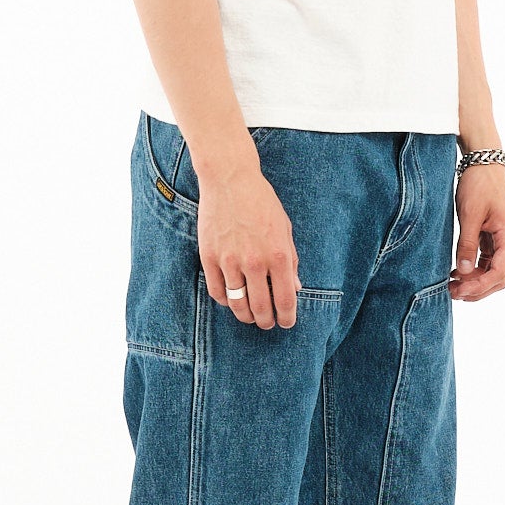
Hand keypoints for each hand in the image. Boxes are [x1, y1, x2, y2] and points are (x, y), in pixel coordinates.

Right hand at [197, 156, 300, 327]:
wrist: (230, 180)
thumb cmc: (261, 202)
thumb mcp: (285, 229)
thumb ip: (291, 260)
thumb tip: (296, 287)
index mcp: (278, 255)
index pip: (285, 299)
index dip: (287, 317)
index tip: (286, 322)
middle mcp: (254, 261)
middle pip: (261, 307)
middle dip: (266, 321)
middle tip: (268, 323)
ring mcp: (230, 261)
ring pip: (237, 304)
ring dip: (246, 316)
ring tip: (250, 317)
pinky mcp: (209, 257)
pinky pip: (217, 291)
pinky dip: (225, 301)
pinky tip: (232, 300)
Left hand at [449, 164, 504, 301]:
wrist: (484, 164)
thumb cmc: (479, 185)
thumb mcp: (470, 215)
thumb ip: (466, 244)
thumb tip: (463, 272)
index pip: (499, 273)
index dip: (479, 287)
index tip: (459, 291)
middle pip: (499, 278)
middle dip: (477, 289)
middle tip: (452, 293)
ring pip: (494, 272)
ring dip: (475, 282)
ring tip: (452, 286)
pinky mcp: (496, 238)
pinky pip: (488, 262)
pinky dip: (475, 270)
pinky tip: (457, 272)